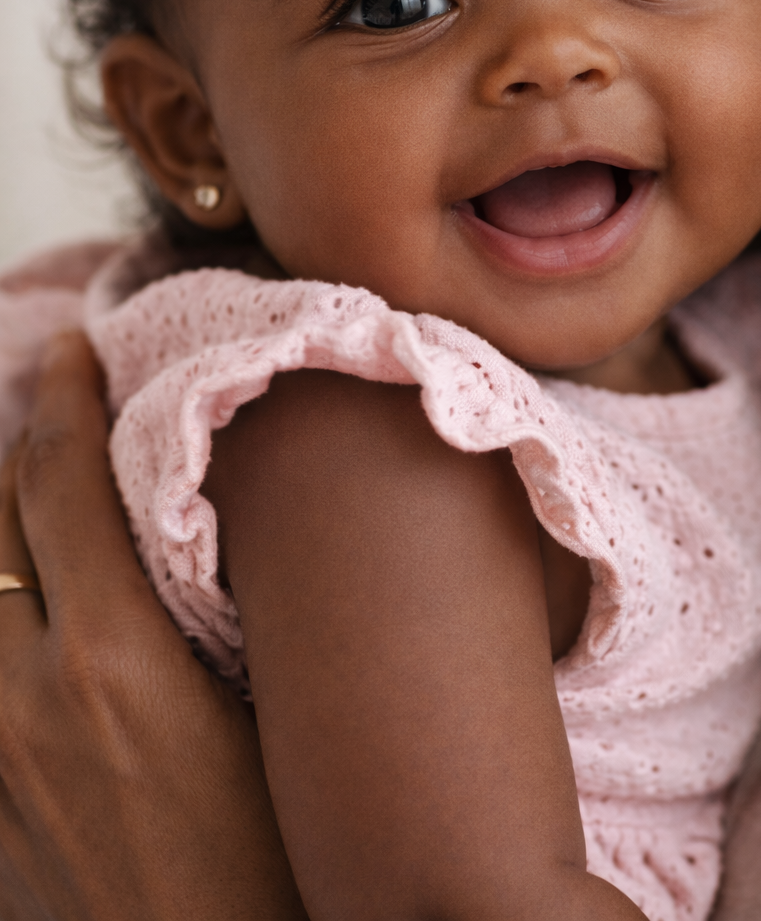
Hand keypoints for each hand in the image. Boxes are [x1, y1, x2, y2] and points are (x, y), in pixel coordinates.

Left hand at [0, 332, 306, 920]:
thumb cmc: (281, 866)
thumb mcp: (274, 722)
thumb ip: (241, 612)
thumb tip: (225, 515)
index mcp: (111, 664)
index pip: (58, 484)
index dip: (62, 397)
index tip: (73, 346)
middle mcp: (25, 703)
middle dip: (19, 451)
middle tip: (58, 409)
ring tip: (34, 506)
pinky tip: (30, 619)